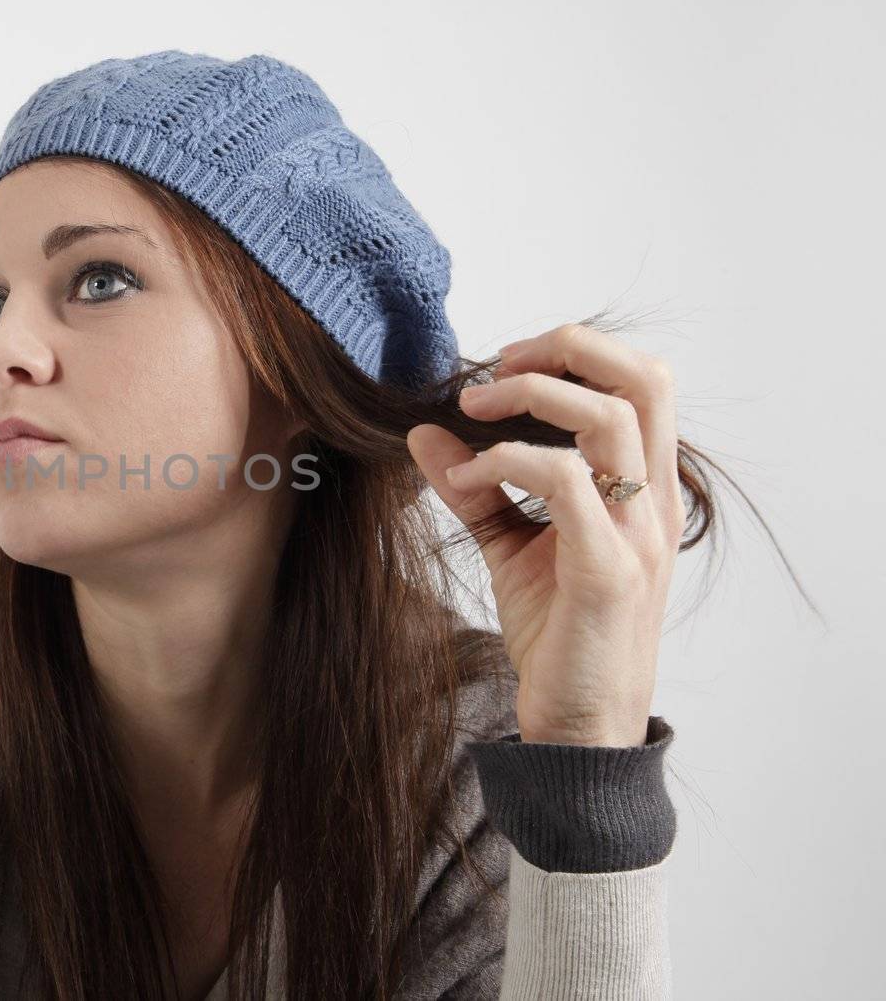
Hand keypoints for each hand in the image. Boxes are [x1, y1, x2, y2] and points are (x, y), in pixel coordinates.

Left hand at [405, 324, 688, 746]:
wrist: (579, 726)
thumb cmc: (557, 633)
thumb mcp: (511, 547)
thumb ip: (476, 488)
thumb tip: (423, 432)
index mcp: (643, 491)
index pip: (642, 382)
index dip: (575, 352)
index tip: (502, 365)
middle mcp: (653, 505)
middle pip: (644, 379)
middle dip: (564, 350)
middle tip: (492, 370)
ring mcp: (638, 537)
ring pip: (610, 419)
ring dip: (529, 398)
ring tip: (470, 413)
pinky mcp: (607, 573)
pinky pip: (565, 482)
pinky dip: (507, 462)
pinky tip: (466, 480)